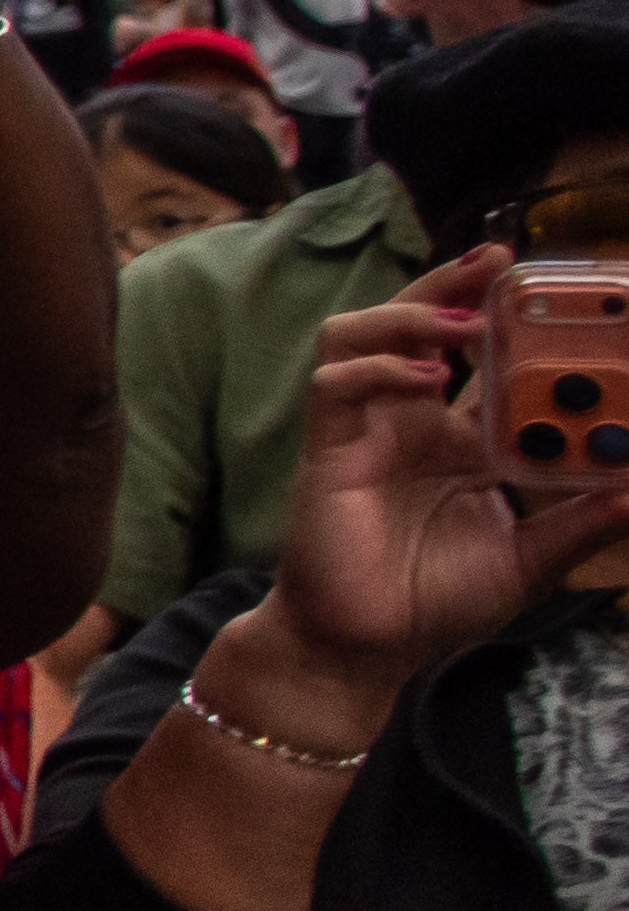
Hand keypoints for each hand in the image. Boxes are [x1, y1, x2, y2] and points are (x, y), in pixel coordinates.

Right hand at [252, 253, 628, 705]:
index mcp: (457, 440)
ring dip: (410, 315)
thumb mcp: (531, 559)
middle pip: (416, 323)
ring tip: (464, 324)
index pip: (482, 360)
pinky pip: (335, 384)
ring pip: (361, 335)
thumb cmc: (437, 603)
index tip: (555, 294)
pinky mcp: (329, 449)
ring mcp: (364, 430)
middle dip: (453, 285)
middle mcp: (408, 421)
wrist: (366, 647)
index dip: (507, 318)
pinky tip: (423, 377)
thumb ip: (581, 522)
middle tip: (500, 263)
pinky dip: (376, 368)